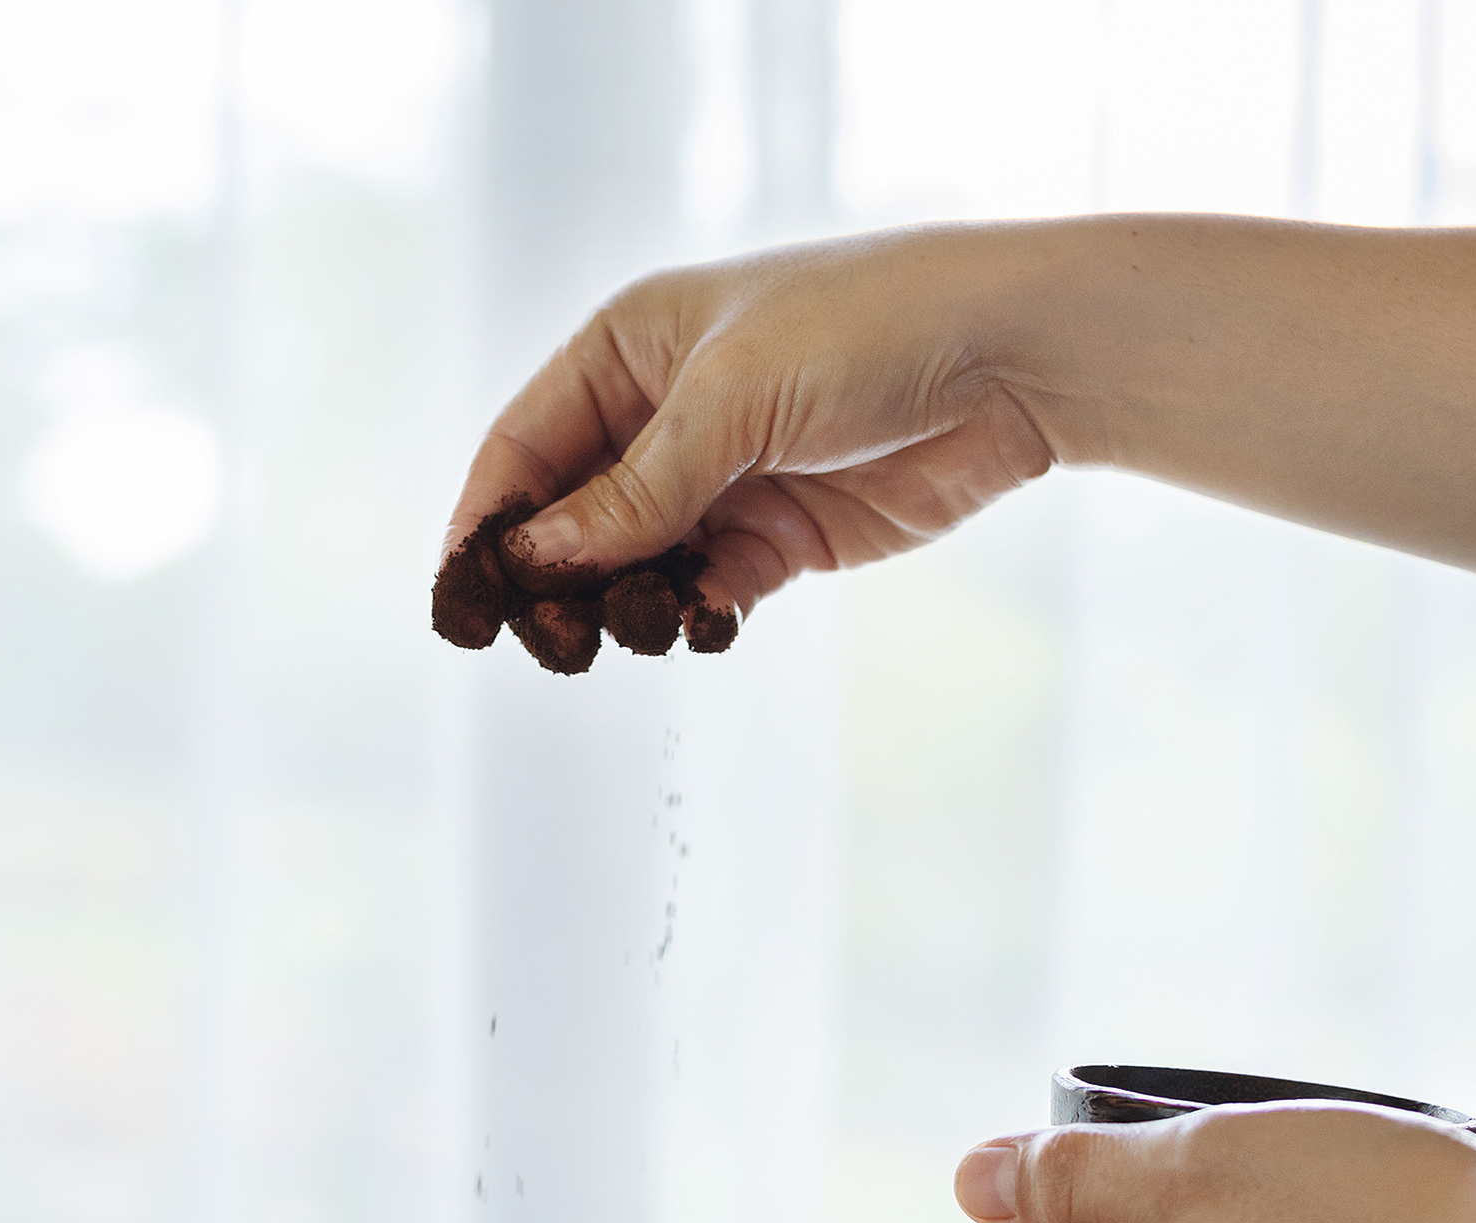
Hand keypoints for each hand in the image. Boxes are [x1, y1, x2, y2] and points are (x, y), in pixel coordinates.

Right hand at [439, 226, 1069, 623]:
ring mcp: (722, 479)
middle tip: (550, 640)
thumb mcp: (730, 400)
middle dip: (552, 582)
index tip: (463, 600)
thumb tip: (533, 561)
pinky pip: (706, 591)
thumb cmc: (868, 329)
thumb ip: (632, 491)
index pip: (523, 446)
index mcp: (629, 349)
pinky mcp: (781, 536)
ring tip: (635, 631)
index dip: (486, 522)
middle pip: (569, 520)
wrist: (1012, 357)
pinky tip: (702, 626)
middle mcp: (664, 415)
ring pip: (633, 568)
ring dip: (622, 608)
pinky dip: (694, 616)